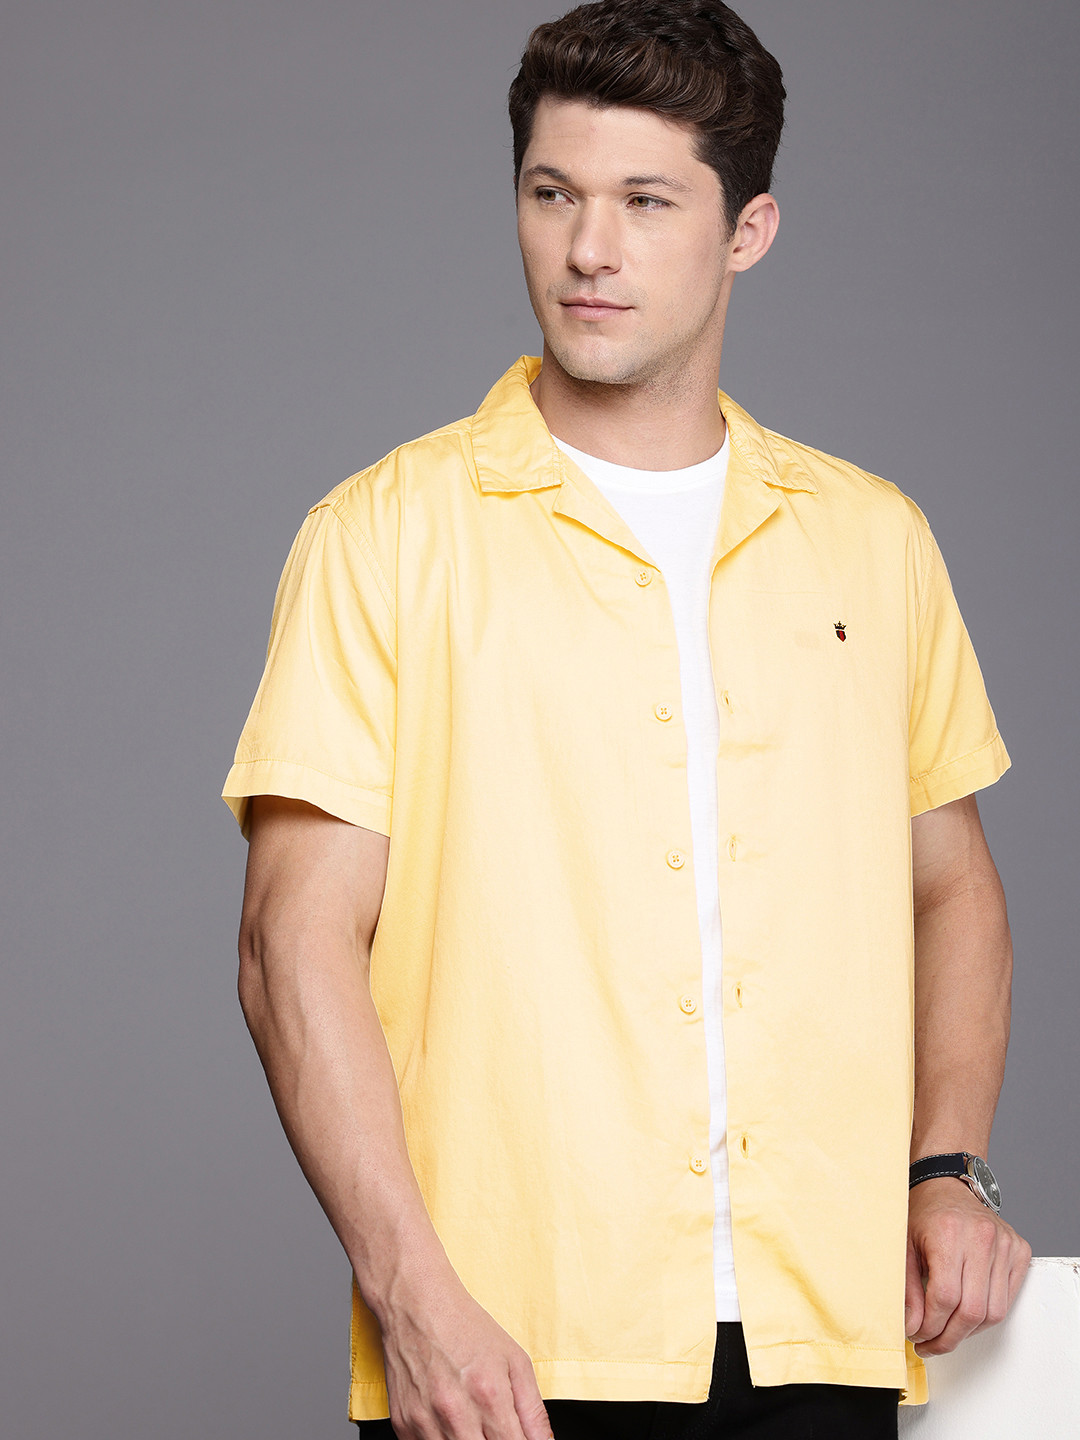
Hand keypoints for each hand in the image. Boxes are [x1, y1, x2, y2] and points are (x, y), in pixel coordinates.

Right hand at [377, 1268, 552, 1439]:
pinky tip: (448, 1421)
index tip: (516, 1437)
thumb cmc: (466, 1327)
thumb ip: (534, 1410)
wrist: (416, 1304)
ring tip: (471, 1421)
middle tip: (493, 1428)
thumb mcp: (514, 1360)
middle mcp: (456, 1414)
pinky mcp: (403, 1425)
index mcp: (489, 1397)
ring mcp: (426, 1422)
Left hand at [905, 1177, 1030, 1356]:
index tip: (917, 1335)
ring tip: (946, 1333)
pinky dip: (986, 1316)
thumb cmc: (923, 1213)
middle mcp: (981, 1237)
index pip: (944, 1297)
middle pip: (971, 1310)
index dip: (930, 1325)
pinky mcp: (1019, 1250)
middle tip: (930, 1344)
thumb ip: (907, 1289)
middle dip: (948, 1338)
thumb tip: (912, 1328)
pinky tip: (966, 1317)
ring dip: (968, 1332)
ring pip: (993, 1312)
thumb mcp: (904, 1246)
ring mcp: (1005, 1244)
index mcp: (948, 1232)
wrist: (948, 1185)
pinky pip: (1007, 1300)